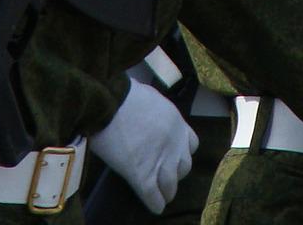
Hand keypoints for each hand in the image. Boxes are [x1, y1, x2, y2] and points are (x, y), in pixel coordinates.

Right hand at [89, 81, 197, 213]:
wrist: (110, 102)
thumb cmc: (125, 95)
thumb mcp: (152, 99)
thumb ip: (158, 114)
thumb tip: (151, 119)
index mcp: (177, 124)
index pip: (191, 146)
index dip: (181, 152)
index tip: (173, 156)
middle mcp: (175, 144)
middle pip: (184, 167)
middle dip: (176, 173)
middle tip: (165, 175)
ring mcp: (160, 161)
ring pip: (171, 185)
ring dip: (166, 191)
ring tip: (161, 194)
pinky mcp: (142, 175)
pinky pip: (153, 196)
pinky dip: (154, 203)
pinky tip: (154, 206)